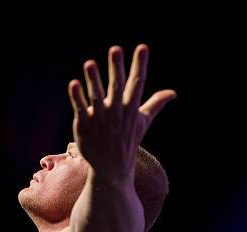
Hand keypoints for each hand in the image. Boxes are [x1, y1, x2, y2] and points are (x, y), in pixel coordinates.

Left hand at [68, 44, 175, 180]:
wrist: (112, 170)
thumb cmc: (127, 142)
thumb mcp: (143, 123)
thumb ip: (155, 104)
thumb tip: (173, 93)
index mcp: (130, 109)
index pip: (136, 83)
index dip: (140, 65)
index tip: (142, 47)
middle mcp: (116, 112)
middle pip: (116, 87)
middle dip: (116, 68)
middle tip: (116, 49)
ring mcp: (100, 119)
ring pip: (96, 97)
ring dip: (93, 80)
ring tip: (90, 63)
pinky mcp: (84, 126)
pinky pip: (81, 109)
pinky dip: (77, 98)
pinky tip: (74, 84)